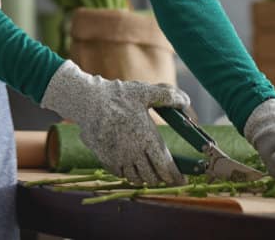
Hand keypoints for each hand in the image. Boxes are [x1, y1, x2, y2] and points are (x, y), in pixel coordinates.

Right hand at [41, 60, 188, 185]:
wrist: (88, 102)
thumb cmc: (119, 96)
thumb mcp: (145, 92)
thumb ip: (167, 97)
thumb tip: (186, 102)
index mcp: (147, 138)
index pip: (166, 166)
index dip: (176, 176)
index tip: (183, 180)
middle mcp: (133, 152)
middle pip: (153, 177)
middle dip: (162, 178)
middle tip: (167, 174)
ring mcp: (119, 158)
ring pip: (137, 178)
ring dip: (146, 178)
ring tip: (151, 172)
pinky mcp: (106, 160)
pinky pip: (122, 174)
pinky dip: (130, 174)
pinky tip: (133, 165)